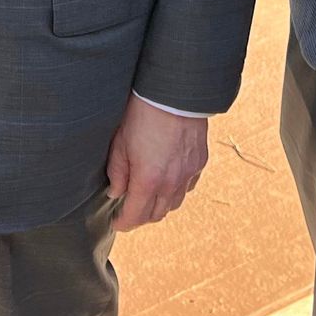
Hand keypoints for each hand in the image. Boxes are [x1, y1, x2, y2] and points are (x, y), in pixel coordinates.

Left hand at [105, 96, 209, 232]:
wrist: (174, 93)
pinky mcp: (199, 162)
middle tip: (129, 211)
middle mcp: (171, 183)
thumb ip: (117, 172)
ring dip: (160, 206)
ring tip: (148, 197)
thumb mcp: (120, 142)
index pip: (135, 216)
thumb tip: (115, 192)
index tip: (117, 223)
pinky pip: (188, 187)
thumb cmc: (142, 114)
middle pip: (156, 214)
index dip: (124, 223)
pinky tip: (168, 182)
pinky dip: (177, 190)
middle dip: (141, 217)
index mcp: (148, 180)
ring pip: (174, 204)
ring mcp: (188, 173)